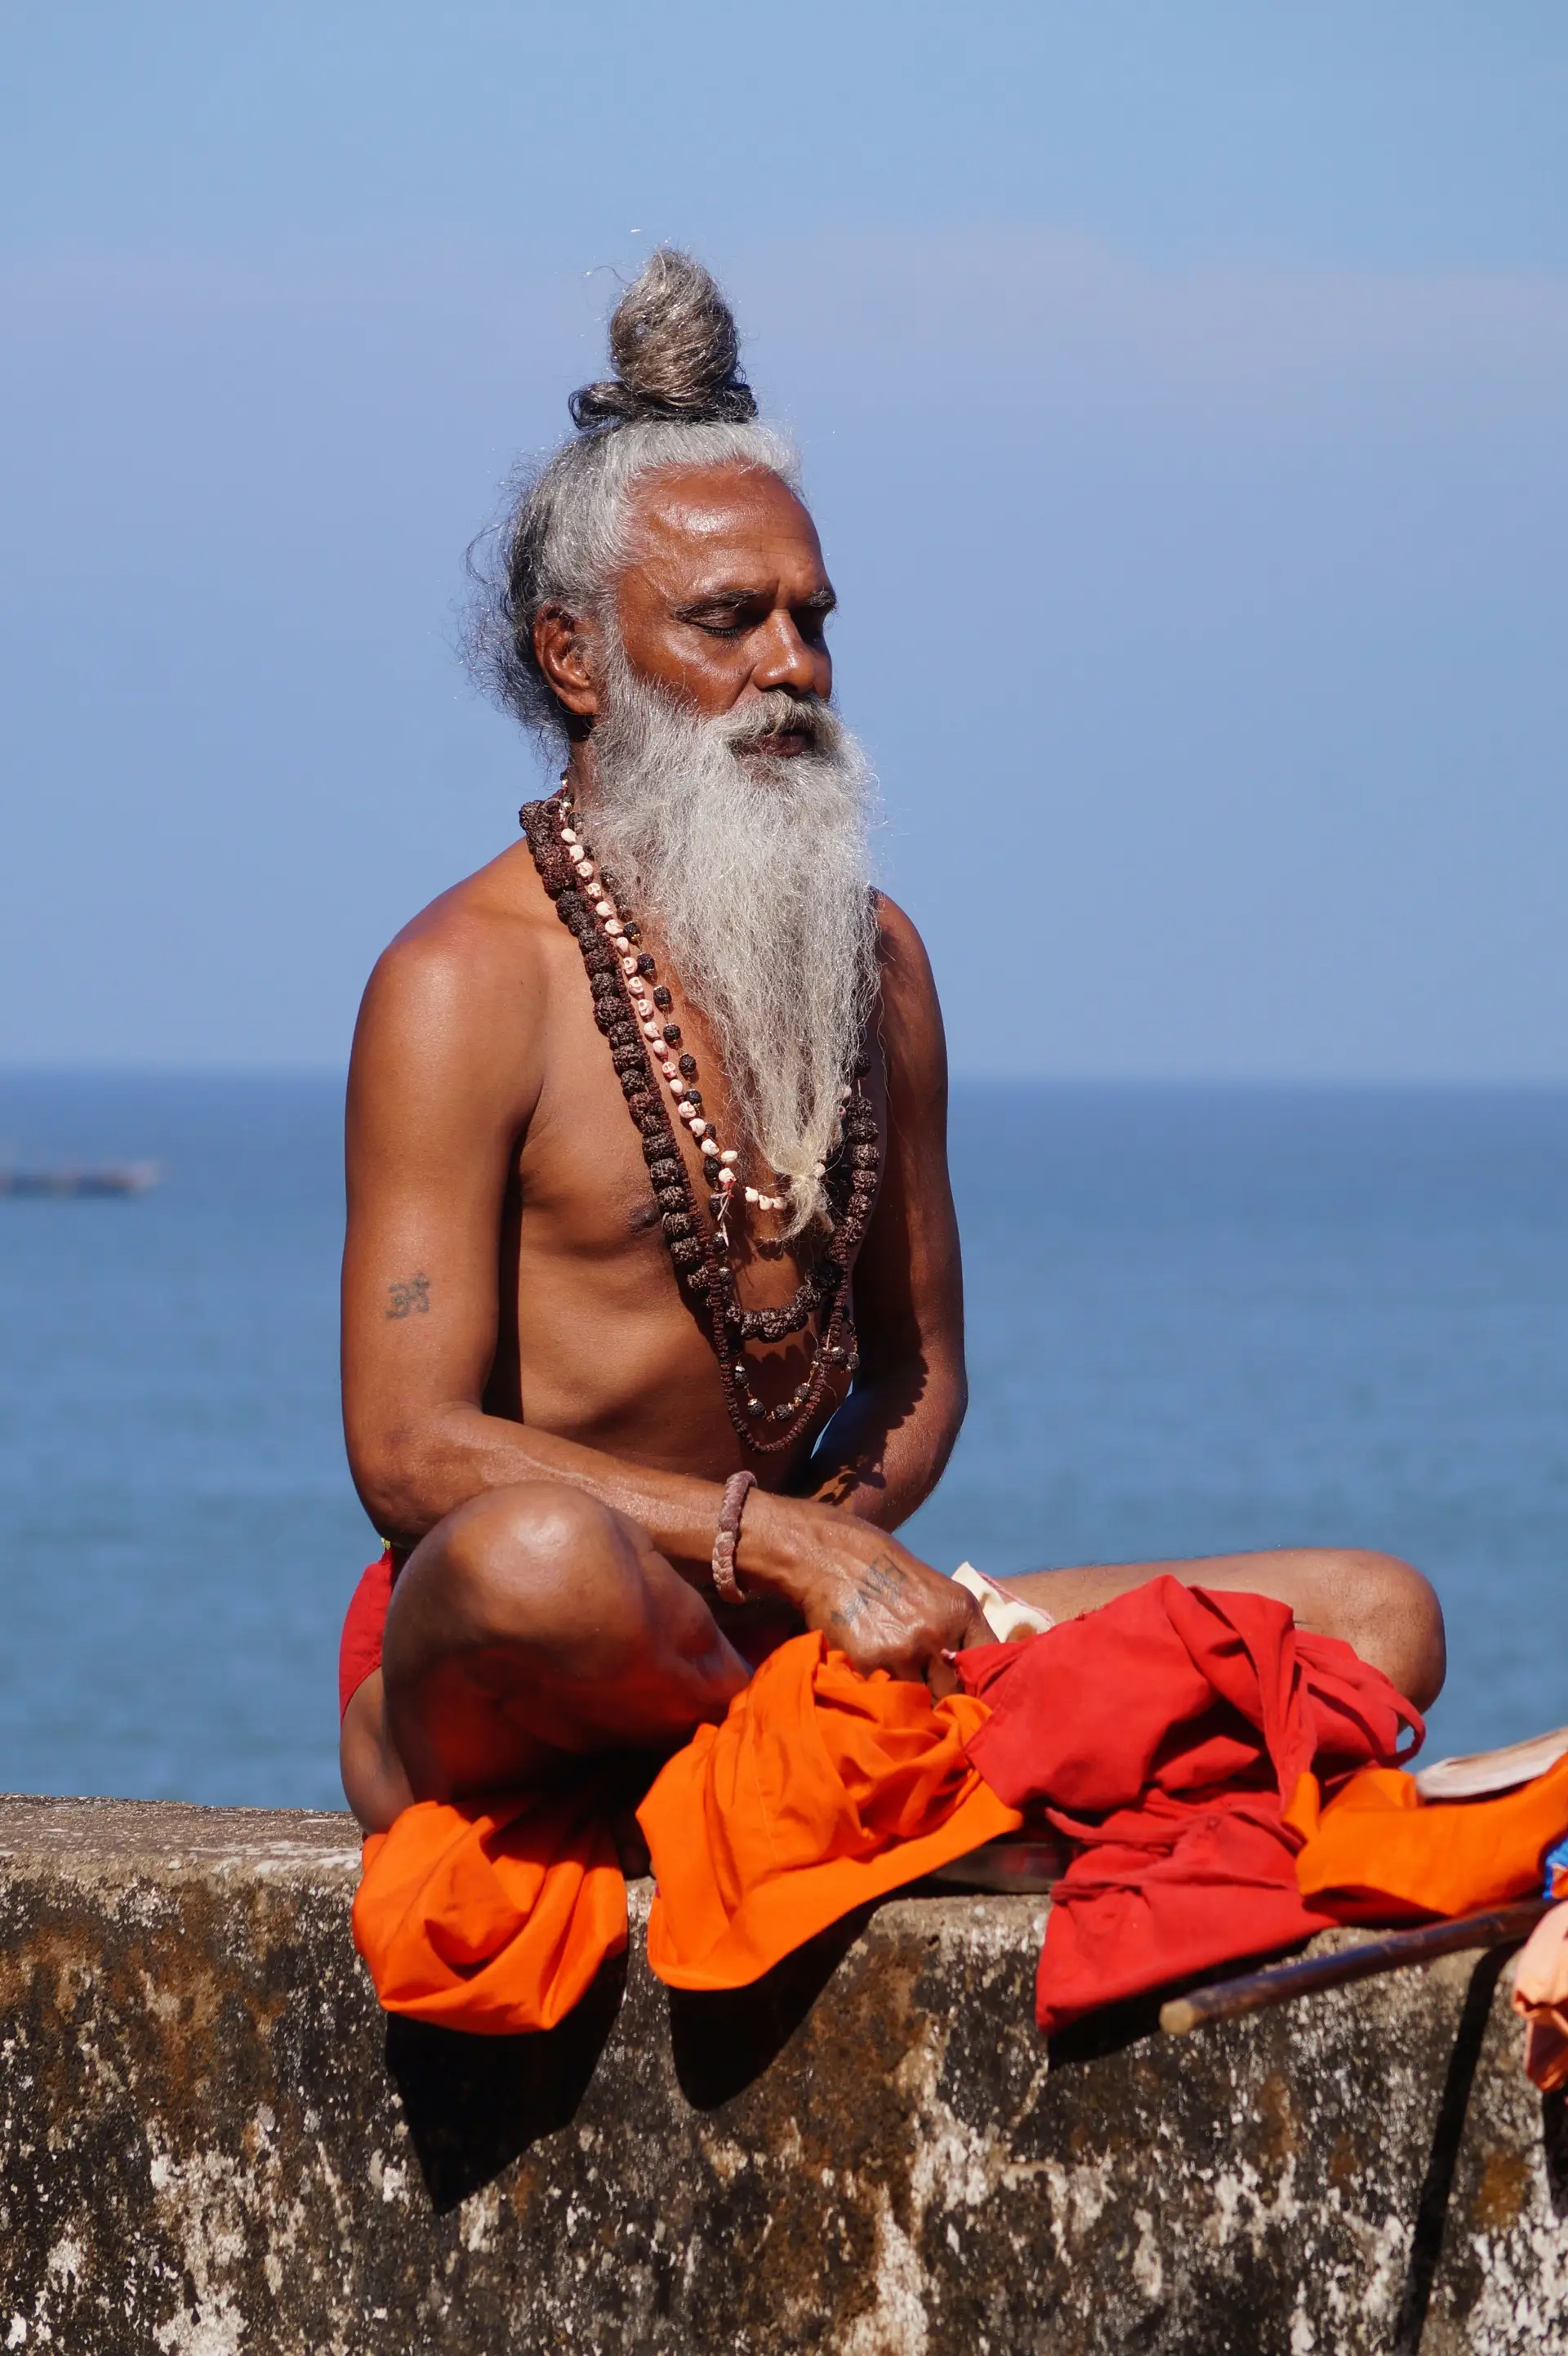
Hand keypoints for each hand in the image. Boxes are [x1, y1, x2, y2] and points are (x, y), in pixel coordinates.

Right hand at [737, 1496, 991, 1683]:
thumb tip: (975, 1680)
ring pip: (920, 1702)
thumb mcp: (938, 1593)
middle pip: (955, 1693)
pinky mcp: (869, 1663)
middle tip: (931, 1701)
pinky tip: (875, 1685)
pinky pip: (885, 1697)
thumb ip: (959, 1632)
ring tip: (901, 1697)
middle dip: (945, 1699)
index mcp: (962, 1612)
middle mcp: (938, 1633)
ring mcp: (903, 1651)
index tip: (972, 1698)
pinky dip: (881, 1697)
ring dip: (912, 1703)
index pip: (989, 1668)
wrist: (832, 1557)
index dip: (982, 1688)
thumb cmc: (887, 1573)